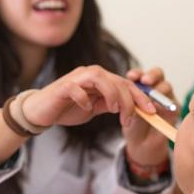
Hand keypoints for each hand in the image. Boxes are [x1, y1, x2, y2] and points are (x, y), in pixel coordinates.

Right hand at [22, 65, 155, 127]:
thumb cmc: (68, 108)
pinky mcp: (63, 87)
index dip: (141, 97)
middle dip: (129, 100)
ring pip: (101, 78)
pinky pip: (76, 88)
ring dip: (111, 94)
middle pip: (118, 80)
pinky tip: (87, 108)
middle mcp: (91, 74)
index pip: (126, 84)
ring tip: (114, 111)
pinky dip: (84, 98)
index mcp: (102, 79)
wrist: (41, 112)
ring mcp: (77, 78)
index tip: (152, 111)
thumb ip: (110, 105)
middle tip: (131, 118)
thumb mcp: (95, 108)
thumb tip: (131, 109)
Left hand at [124, 67, 179, 164]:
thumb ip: (132, 100)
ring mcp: (167, 98)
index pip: (142, 74)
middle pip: (158, 74)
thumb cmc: (134, 125)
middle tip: (144, 81)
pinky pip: (174, 103)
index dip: (138, 73)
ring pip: (167, 86)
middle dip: (152, 75)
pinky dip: (167, 104)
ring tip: (150, 97)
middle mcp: (156, 88)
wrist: (142, 144)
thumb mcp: (129, 111)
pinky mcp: (175, 110)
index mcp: (143, 86)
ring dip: (158, 90)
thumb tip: (131, 90)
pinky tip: (159, 109)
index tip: (130, 76)